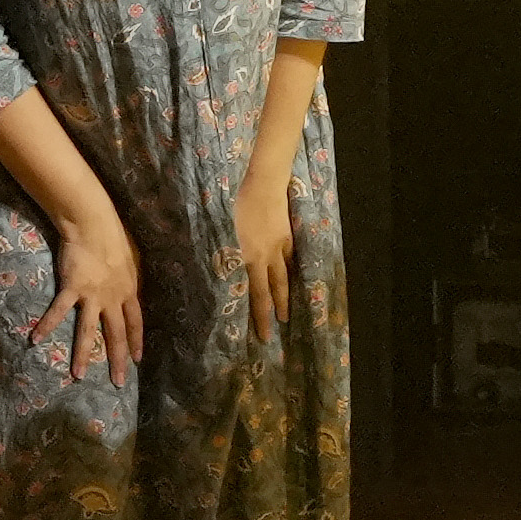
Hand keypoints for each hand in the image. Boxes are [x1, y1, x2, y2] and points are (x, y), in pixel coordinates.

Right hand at [34, 204, 143, 383]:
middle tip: (118, 382)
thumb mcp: (128, 263)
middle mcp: (113, 298)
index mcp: (128, 291)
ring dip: (82, 354)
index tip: (138, 359)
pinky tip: (35, 340)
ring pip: (88, 331)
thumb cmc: (111, 239)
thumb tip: (123, 291)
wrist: (94, 226)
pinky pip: (59, 311)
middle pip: (117, 334)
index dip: (136, 341)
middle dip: (117, 360)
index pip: (136, 322)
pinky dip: (46, 325)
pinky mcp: (73, 289)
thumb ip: (124, 281)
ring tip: (78, 376)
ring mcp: (93, 295)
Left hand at [235, 174, 295, 342]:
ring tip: (288, 309)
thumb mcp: (229, 232)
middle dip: (277, 309)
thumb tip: (232, 266)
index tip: (265, 334)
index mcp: (252, 257)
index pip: (258, 294)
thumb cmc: (240, 204)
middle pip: (275, 288)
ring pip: (286, 275)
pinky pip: (290, 259)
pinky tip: (291, 276)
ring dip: (287, 294)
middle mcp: (269, 256)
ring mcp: (281, 246)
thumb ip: (233, 252)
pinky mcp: (287, 235)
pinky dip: (291, 270)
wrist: (264, 185)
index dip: (262, 316)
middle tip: (281, 327)